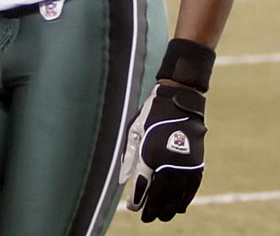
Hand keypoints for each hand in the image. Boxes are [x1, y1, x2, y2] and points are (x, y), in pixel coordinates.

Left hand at [119, 83, 206, 221]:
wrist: (179, 103)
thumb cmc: (151, 116)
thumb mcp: (135, 132)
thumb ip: (130, 157)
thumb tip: (123, 179)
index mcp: (150, 155)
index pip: (143, 187)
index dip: (138, 201)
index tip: (132, 208)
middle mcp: (168, 164)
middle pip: (161, 196)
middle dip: (153, 209)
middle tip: (147, 218)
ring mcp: (184, 165)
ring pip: (178, 196)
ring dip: (169, 208)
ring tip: (162, 215)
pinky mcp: (196, 164)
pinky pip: (191, 189)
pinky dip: (184, 200)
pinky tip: (179, 206)